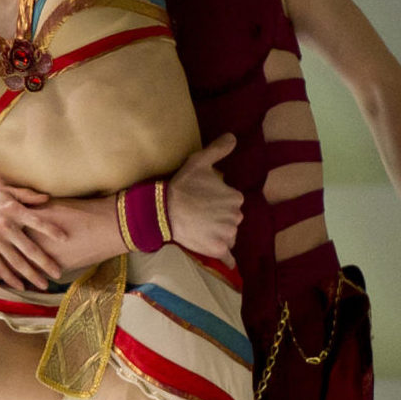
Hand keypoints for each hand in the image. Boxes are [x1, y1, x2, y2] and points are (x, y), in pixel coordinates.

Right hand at [0, 186, 65, 291]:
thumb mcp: (5, 193)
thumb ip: (26, 196)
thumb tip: (47, 198)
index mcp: (13, 210)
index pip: (36, 221)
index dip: (51, 230)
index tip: (65, 239)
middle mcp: (5, 226)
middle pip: (29, 248)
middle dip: (45, 262)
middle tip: (58, 273)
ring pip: (17, 261)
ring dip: (31, 275)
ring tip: (44, 285)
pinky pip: (0, 267)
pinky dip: (11, 278)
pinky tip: (22, 286)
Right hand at [167, 133, 241, 264]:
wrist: (164, 211)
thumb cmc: (183, 186)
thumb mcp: (199, 162)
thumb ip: (218, 149)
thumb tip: (233, 136)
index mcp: (235, 197)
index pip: (232, 201)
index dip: (219, 201)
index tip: (204, 200)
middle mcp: (236, 217)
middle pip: (232, 219)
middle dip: (221, 218)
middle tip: (201, 215)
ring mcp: (227, 235)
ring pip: (229, 235)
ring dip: (221, 234)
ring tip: (202, 230)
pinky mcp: (218, 250)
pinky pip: (228, 258)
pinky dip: (229, 260)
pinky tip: (228, 262)